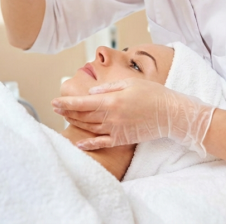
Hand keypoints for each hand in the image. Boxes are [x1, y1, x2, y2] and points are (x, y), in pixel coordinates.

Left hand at [52, 78, 214, 156]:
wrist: (171, 113)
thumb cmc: (151, 93)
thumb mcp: (129, 82)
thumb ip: (108, 87)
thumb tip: (92, 91)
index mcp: (111, 100)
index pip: (83, 102)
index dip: (67, 103)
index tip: (54, 102)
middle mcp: (111, 117)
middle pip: (83, 116)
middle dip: (67, 112)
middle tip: (55, 108)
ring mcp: (116, 130)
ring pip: (90, 128)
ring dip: (75, 123)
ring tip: (64, 118)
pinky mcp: (123, 139)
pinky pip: (102, 143)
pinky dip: (90, 144)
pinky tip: (79, 143)